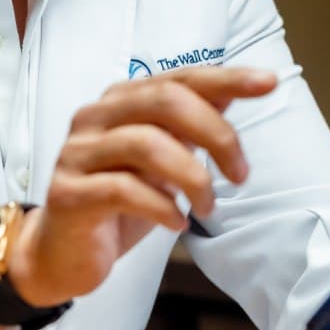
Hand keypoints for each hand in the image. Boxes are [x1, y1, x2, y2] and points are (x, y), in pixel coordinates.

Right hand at [7, 65, 276, 306]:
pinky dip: (162, 206)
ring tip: (208, 206)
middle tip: (240, 174)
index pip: (179, 78)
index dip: (225, 78)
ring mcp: (78, 152)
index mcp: (121, 99)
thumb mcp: (162, 158)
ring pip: (146, 143)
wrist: (61, 251)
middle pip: (165, 101)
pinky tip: (178, 222)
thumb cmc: (118, 199)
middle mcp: (96, 115)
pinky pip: (123, 189)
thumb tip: (236, 90)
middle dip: (215, 133)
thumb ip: (189, 124)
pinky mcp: (69, 193)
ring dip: (192, 177)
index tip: (268, 82)